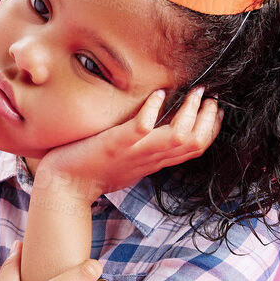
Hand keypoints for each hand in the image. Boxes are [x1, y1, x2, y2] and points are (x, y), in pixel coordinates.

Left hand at [38, 84, 222, 198]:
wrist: (63, 187)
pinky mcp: (115, 145)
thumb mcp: (127, 161)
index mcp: (153, 162)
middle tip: (210, 96)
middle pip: (193, 143)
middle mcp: (149, 159)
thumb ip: (144, 148)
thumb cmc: (91, 172)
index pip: (194, 148)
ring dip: (190, 112)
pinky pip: (141, 128)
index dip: (211, 129)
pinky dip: (152, 110)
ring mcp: (133, 152)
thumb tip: (155, 128)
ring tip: (193, 93)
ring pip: (177, 137)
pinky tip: (156, 94)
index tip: (216, 109)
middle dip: (208, 118)